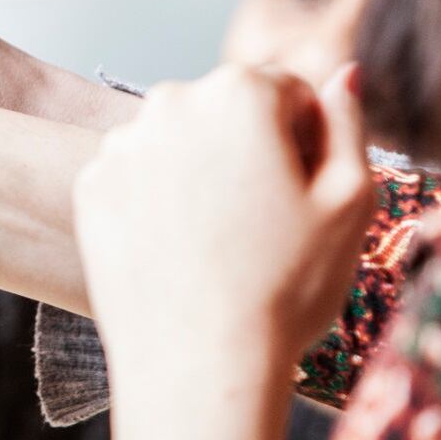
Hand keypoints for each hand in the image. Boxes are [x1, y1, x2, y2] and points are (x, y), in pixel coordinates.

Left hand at [73, 64, 371, 439]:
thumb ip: (349, 124)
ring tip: (219, 245)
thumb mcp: (350, 203)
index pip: (290, 91)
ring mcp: (122, 144)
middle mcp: (170, 101)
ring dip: (201, 173)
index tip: (306, 197)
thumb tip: (344, 73)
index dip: (309, 143)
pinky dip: (157, 203)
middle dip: (251, 150)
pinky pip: (137, 179)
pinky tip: (178, 252)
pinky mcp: (90, 187)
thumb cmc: (285, 288)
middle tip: (264, 225)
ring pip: (180, 143)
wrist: (197, 366)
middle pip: (229, 111)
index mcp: (240, 92)